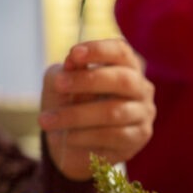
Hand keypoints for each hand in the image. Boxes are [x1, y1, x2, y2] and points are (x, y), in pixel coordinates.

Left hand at [40, 39, 155, 180]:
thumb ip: (68, 71)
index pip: (121, 52)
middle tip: (59, 85)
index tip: (74, 53)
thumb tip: (72, 62)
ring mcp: (143, 113)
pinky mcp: (138, 137)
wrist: (71, 142)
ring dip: (77, 115)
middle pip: (123, 80)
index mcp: (126, 66)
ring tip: (48, 120)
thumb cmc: (70, 103)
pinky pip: (113, 136)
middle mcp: (141, 88)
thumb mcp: (61, 81)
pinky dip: (85, 136)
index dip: (100, 50)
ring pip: (114, 112)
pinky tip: (67, 138)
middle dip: (88, 80)